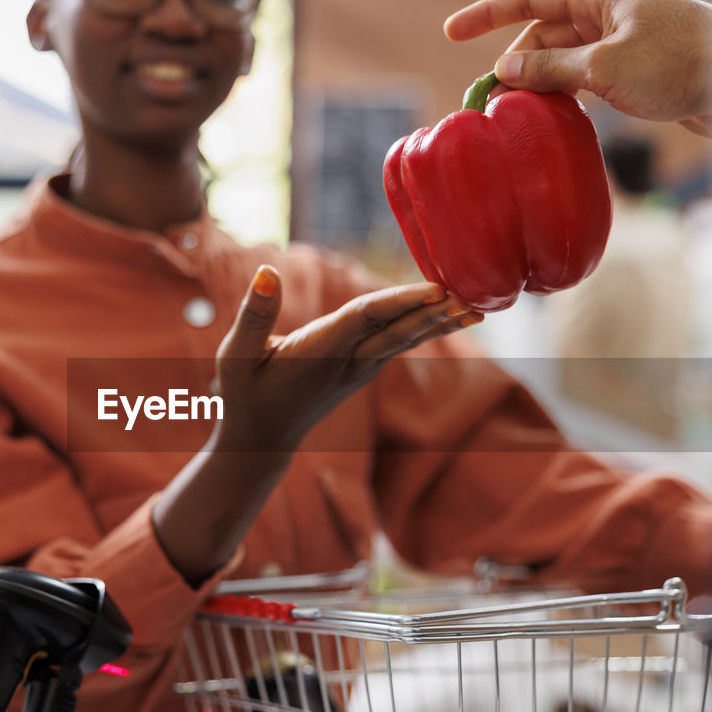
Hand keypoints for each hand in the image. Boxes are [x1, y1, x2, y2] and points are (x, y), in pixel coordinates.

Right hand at [213, 265, 480, 452]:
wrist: (261, 439)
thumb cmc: (244, 394)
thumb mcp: (235, 356)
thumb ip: (254, 314)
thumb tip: (268, 273)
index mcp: (318, 354)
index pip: (365, 319)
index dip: (400, 303)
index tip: (436, 289)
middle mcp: (346, 363)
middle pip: (396, 332)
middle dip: (434, 314)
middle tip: (472, 295)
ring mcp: (358, 369)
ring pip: (404, 339)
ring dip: (439, 322)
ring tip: (476, 306)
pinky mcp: (362, 369)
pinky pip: (399, 343)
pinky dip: (425, 327)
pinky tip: (450, 316)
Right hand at [444, 0, 711, 135]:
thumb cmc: (683, 62)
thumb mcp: (605, 67)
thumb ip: (552, 71)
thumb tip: (506, 72)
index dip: (487, 15)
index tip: (451, 34)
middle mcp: (608, 15)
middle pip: (543, 36)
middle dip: (514, 65)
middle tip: (491, 103)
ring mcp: (622, 46)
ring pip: (564, 64)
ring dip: (540, 88)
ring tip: (519, 119)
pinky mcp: (636, 75)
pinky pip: (586, 85)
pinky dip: (567, 102)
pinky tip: (556, 125)